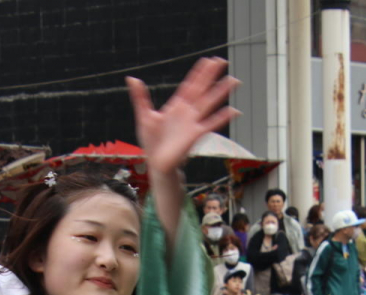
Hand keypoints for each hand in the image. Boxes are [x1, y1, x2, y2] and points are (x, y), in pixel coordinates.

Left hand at [127, 57, 238, 175]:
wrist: (157, 163)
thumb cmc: (152, 143)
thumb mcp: (144, 116)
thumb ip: (140, 97)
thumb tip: (132, 78)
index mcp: (176, 106)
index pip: (190, 85)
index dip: (199, 72)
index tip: (208, 60)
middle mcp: (187, 112)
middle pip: (202, 89)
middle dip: (211, 75)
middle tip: (222, 61)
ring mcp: (193, 123)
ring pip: (210, 103)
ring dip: (221, 92)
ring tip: (233, 81)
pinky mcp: (195, 135)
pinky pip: (211, 124)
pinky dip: (221, 118)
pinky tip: (233, 110)